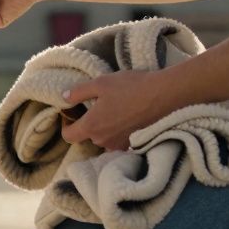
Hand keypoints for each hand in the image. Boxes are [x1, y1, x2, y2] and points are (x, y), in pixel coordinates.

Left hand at [60, 71, 179, 151]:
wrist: (163, 96)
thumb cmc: (130, 87)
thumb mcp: (100, 83)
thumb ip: (78, 92)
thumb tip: (64, 97)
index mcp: (91, 126)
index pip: (68, 136)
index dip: (67, 126)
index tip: (71, 116)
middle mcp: (103, 140)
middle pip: (88, 137)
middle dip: (89, 124)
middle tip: (97, 107)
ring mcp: (119, 144)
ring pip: (104, 139)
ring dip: (105, 128)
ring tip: (115, 110)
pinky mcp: (133, 145)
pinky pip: (119, 141)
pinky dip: (119, 132)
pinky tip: (127, 118)